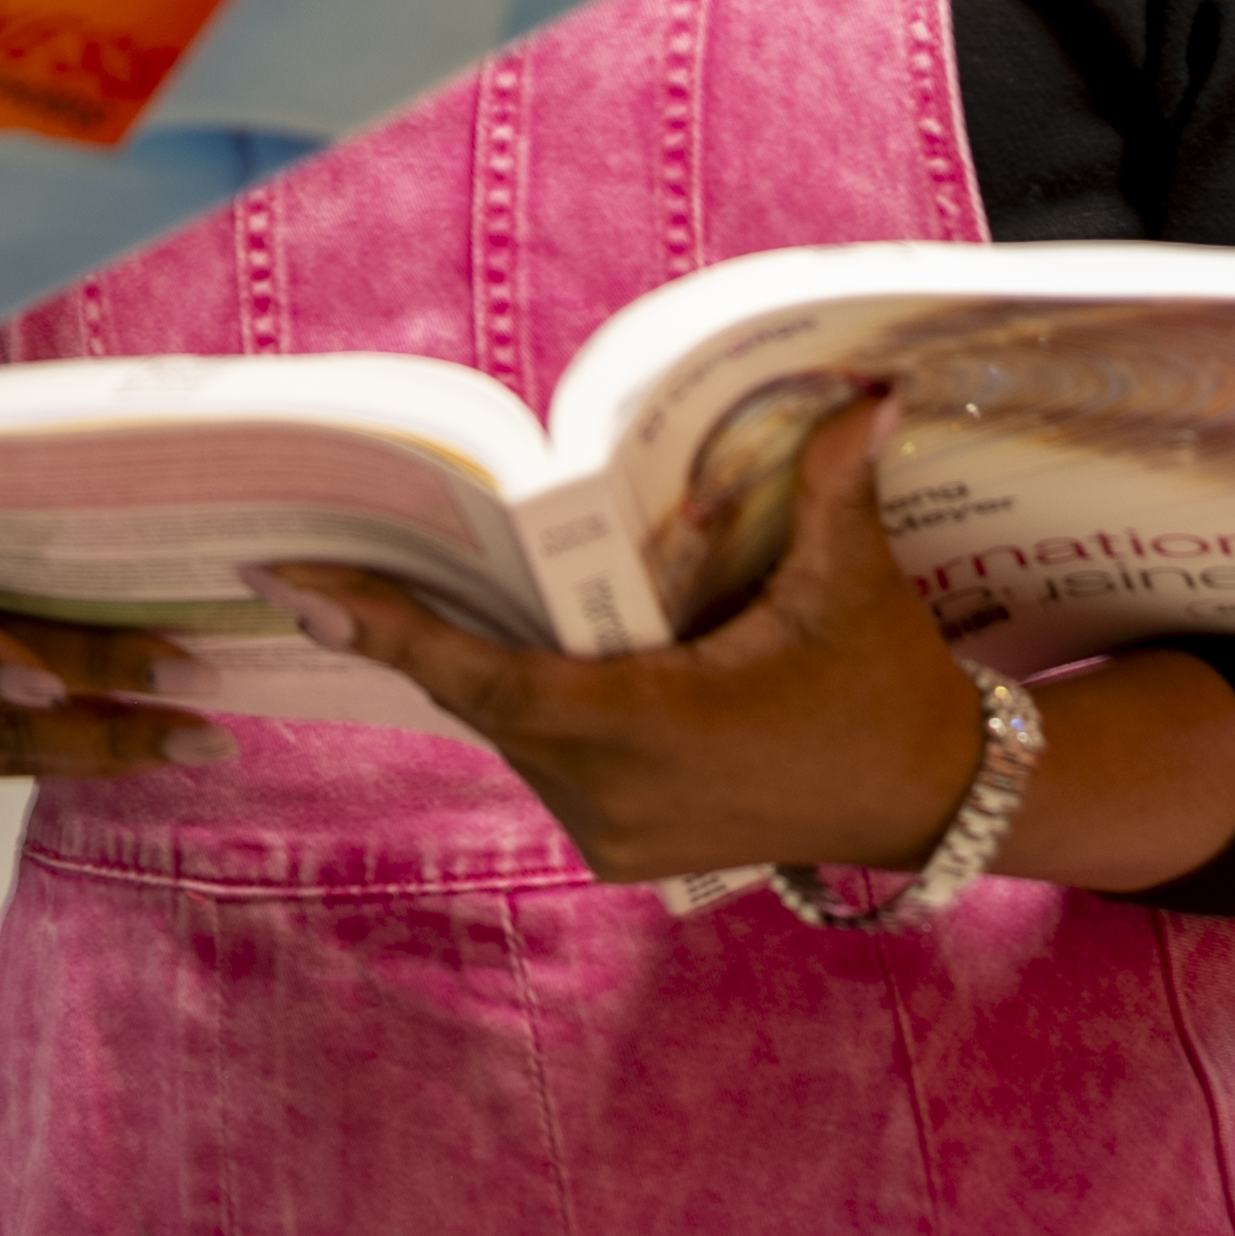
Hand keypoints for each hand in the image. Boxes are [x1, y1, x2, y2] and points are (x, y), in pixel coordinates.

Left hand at [261, 385, 1010, 886]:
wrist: (931, 798)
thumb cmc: (890, 683)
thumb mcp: (856, 581)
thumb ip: (835, 486)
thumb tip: (864, 387)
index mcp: (657, 729)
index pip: (495, 681)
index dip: (397, 633)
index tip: (303, 591)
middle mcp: (618, 797)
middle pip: (484, 701)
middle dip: (409, 632)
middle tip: (316, 568)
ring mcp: (617, 834)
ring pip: (509, 734)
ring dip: (467, 669)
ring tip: (380, 597)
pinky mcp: (623, 848)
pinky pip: (544, 763)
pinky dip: (518, 707)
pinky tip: (481, 647)